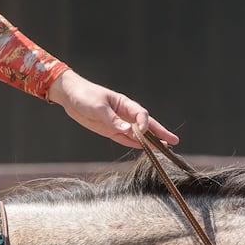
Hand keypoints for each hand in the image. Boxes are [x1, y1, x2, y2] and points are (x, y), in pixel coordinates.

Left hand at [48, 70, 178, 149]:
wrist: (70, 96)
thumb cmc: (85, 95)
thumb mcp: (98, 107)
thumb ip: (112, 119)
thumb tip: (128, 130)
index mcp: (124, 104)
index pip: (141, 114)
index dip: (145, 123)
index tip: (143, 131)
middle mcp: (124, 114)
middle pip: (146, 125)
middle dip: (160, 132)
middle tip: (174, 141)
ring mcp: (118, 123)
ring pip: (138, 134)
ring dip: (150, 141)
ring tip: (165, 148)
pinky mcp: (110, 130)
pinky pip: (126, 139)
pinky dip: (135, 144)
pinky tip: (145, 149)